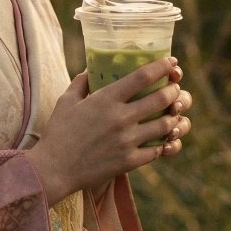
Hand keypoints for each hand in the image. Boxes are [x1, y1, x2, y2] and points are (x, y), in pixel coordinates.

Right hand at [25, 57, 192, 205]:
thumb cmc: (58, 131)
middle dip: (174, 91)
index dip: (161, 67)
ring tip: (175, 112)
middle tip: (175, 87)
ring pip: (164, 125)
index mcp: (106, 99)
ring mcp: (127, 141)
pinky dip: (165, 143)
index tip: (171, 61)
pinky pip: (157, 150)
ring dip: (174, 116)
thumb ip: (82, 81)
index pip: (141, 77)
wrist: (55, 168)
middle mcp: (120, 118)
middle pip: (160, 99)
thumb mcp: (67, 99)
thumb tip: (92, 68)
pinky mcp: (129, 162)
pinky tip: (166, 138)